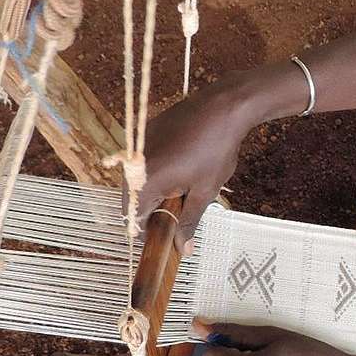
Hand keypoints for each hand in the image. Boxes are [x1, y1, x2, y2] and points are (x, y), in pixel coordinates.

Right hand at [136, 76, 262, 250]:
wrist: (222, 108)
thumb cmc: (215, 150)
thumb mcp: (204, 192)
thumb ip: (189, 221)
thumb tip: (183, 248)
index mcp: (144, 181)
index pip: (133, 217)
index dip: (148, 231)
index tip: (164, 237)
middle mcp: (133, 163)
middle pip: (132, 198)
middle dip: (153, 210)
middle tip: (177, 215)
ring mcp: (138, 145)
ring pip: (138, 179)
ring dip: (155, 190)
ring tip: (182, 191)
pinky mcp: (147, 132)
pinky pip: (144, 160)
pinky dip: (157, 170)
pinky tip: (181, 169)